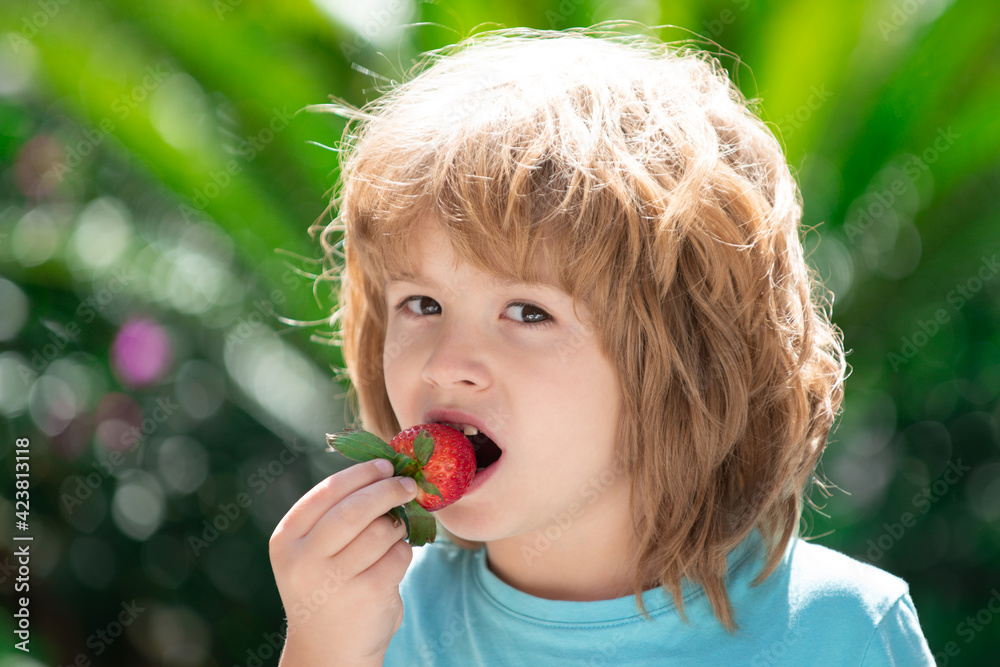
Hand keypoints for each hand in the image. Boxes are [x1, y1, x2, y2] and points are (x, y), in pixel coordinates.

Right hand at [269, 458, 418, 665]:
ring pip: (381, 530)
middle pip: (356, 507)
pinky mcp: (366, 595)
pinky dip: (403, 553)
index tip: (385, 464)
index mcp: (287, 538)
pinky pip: (397, 556)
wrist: (328, 653)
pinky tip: (393, 562)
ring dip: (398, 526)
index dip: (361, 474)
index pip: (327, 491)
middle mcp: (304, 558)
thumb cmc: (328, 590)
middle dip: (387, 489)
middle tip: (408, 484)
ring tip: (395, 533)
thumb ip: (337, 516)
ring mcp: (334, 579)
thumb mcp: (314, 552)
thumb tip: (385, 471)